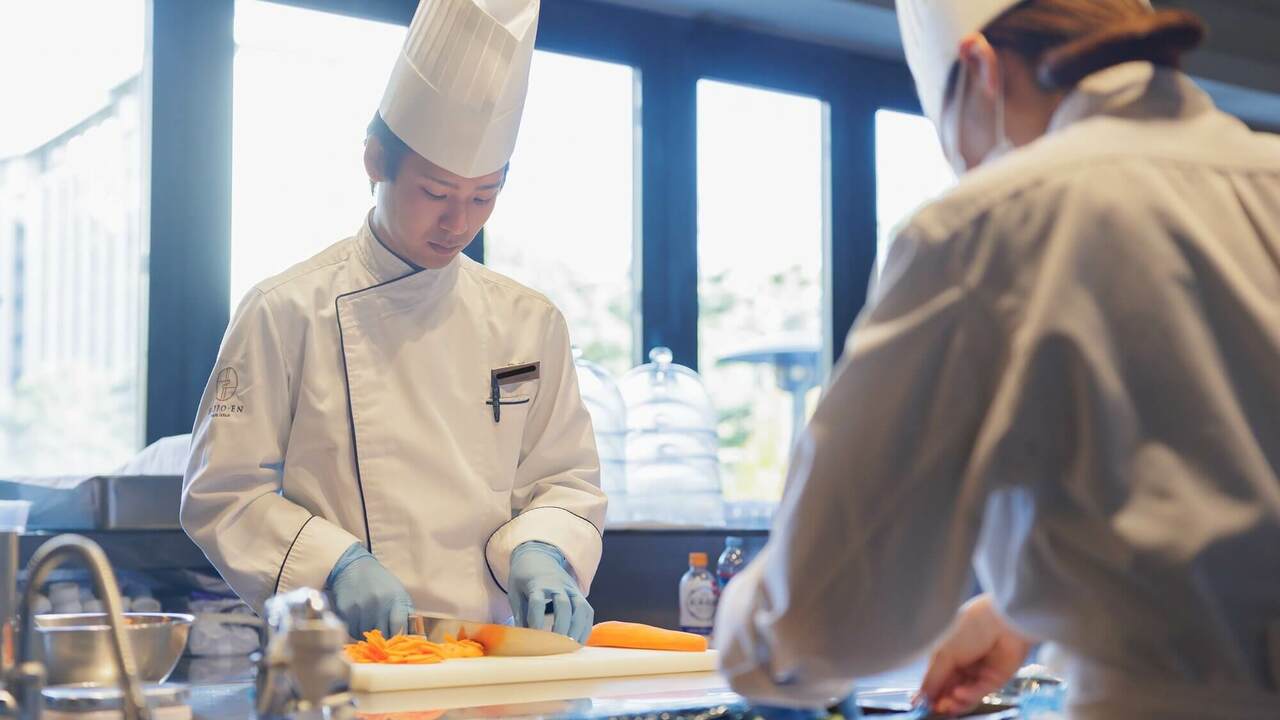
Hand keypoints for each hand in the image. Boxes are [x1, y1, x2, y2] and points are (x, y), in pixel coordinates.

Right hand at [325, 543, 413, 639]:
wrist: (353, 567)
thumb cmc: (380, 582)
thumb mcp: (398, 593)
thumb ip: (405, 614)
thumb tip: (412, 639)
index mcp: (396, 599)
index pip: (400, 628)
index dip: (399, 639)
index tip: (397, 645)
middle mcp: (379, 604)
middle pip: (383, 636)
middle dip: (384, 639)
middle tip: (383, 635)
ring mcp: (361, 607)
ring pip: (366, 636)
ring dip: (368, 634)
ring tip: (369, 621)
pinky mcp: (346, 611)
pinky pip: (352, 632)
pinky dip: (355, 630)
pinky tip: (358, 619)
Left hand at [507, 541, 593, 643]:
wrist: (539, 556)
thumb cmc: (524, 578)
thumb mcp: (515, 592)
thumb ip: (520, 614)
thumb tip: (523, 639)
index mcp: (537, 583)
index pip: (538, 601)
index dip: (536, 619)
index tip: (534, 637)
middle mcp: (557, 585)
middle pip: (563, 605)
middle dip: (561, 626)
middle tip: (556, 645)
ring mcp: (571, 589)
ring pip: (580, 608)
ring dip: (577, 628)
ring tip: (570, 647)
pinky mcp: (580, 594)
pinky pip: (587, 611)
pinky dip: (586, 628)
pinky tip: (579, 642)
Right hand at [917, 594, 1034, 715]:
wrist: (1002, 621)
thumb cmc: (969, 628)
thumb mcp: (943, 652)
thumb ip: (933, 677)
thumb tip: (921, 696)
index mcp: (947, 655)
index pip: (935, 678)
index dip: (928, 692)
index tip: (919, 705)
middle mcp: (962, 665)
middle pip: (948, 690)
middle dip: (940, 700)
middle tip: (934, 709)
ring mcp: (978, 673)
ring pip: (963, 696)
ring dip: (953, 703)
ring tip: (945, 706)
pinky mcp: (994, 680)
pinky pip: (978, 692)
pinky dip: (967, 696)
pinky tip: (959, 694)